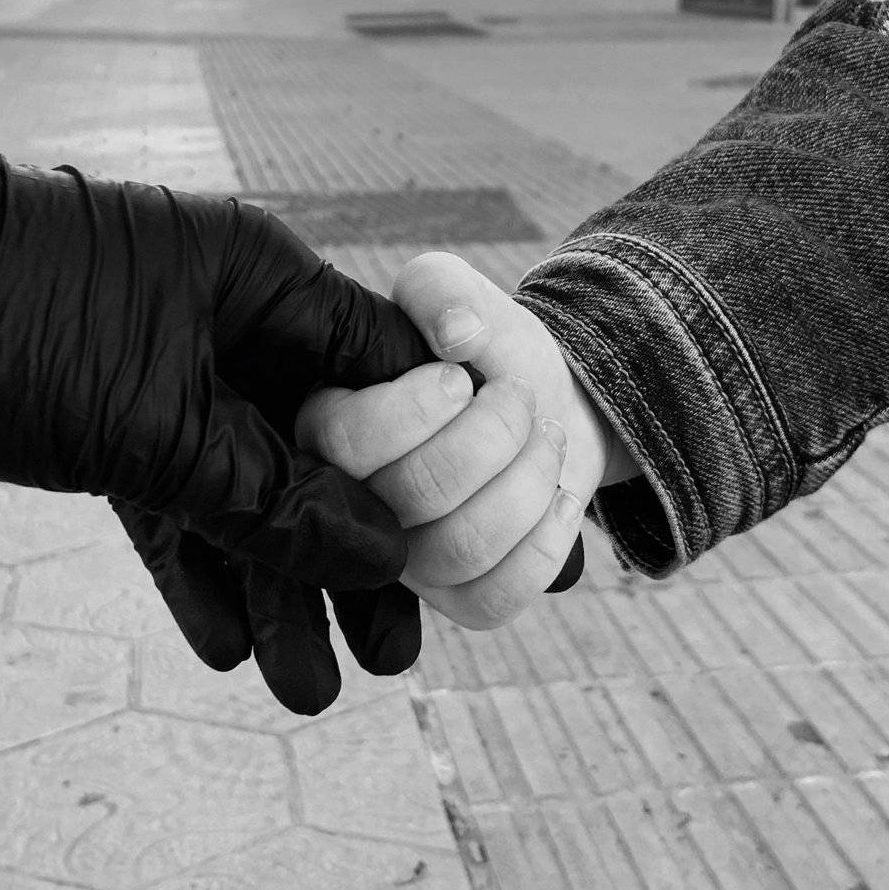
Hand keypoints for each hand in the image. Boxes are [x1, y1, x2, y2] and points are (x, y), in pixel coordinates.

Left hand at [115, 205, 435, 712]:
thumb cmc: (6, 321)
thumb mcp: (156, 423)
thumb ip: (271, 494)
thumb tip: (380, 552)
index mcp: (261, 279)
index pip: (384, 371)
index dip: (432, 467)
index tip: (461, 555)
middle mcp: (226, 318)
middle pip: (321, 445)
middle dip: (350, 554)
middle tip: (393, 655)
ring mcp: (166, 364)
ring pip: (246, 482)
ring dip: (273, 580)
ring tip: (311, 687)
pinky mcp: (107, 412)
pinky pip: (173, 494)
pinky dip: (196, 563)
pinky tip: (231, 642)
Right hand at [299, 253, 633, 629]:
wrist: (541, 400)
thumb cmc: (481, 348)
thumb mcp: (454, 294)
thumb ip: (439, 290)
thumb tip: (457, 333)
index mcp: (327, 425)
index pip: (348, 442)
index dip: (419, 408)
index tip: (463, 376)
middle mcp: (350, 503)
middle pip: (413, 496)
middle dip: (494, 435)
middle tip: (520, 397)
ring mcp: (403, 561)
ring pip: (460, 549)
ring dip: (529, 481)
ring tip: (548, 437)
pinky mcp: (456, 598)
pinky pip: (494, 599)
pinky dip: (545, 544)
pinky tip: (561, 497)